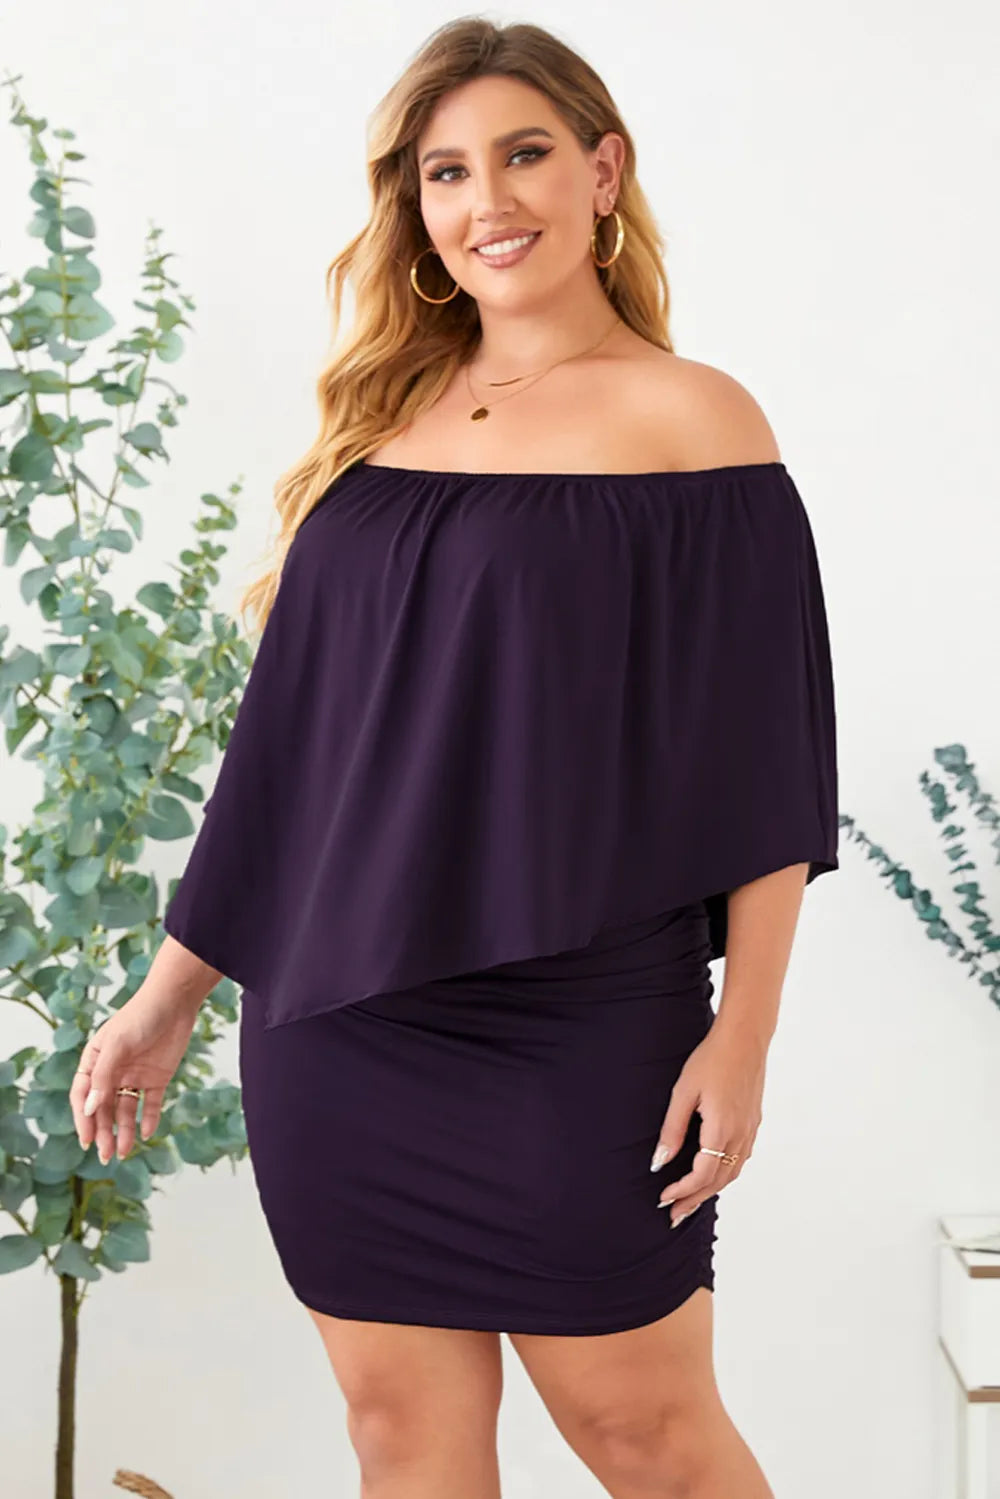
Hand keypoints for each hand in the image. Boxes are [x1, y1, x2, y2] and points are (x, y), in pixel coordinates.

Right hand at [69, 985, 201, 1165]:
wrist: (175, 1002)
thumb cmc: (140, 1017)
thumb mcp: (117, 1045)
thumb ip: (103, 1077)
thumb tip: (89, 1109)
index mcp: (95, 1061)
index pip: (83, 1095)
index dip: (83, 1118)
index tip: (86, 1139)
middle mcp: (113, 1072)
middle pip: (104, 1108)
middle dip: (103, 1132)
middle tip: (105, 1155)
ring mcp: (135, 1076)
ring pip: (125, 1110)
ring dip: (124, 1131)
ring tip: (124, 1152)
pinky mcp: (157, 1078)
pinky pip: (150, 1104)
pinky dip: (148, 1119)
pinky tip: (147, 1133)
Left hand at [649, 1023, 766, 1227]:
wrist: (745, 1039)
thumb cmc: (711, 1060)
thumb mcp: (683, 1092)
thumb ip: (672, 1130)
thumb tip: (660, 1162)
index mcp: (721, 1129)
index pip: (702, 1175)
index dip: (682, 1192)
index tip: (664, 1199)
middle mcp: (740, 1135)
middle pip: (718, 1181)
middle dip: (695, 1200)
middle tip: (674, 1214)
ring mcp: (750, 1130)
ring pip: (733, 1172)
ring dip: (711, 1190)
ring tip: (691, 1200)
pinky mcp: (753, 1122)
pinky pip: (741, 1159)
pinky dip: (725, 1174)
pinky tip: (714, 1174)